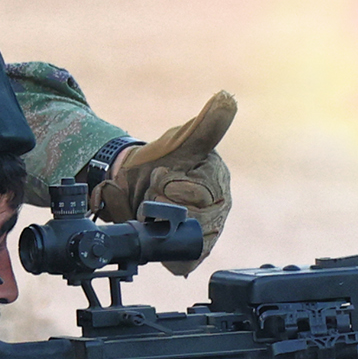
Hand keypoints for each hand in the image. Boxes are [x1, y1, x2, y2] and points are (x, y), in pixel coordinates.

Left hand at [93, 93, 235, 266]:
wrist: (129, 184)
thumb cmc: (158, 160)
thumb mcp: (179, 140)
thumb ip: (206, 124)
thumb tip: (228, 98)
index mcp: (219, 180)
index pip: (202, 194)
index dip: (174, 187)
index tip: (161, 175)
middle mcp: (219, 207)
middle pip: (194, 219)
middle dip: (163, 205)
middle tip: (153, 193)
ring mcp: (206, 230)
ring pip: (186, 239)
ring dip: (159, 224)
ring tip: (152, 209)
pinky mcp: (192, 251)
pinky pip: (185, 261)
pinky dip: (166, 250)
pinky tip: (157, 232)